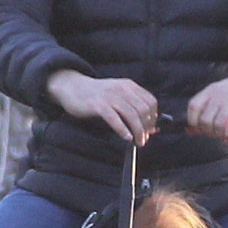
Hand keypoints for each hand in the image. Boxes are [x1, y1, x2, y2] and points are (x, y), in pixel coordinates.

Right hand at [47, 70, 162, 142]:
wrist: (73, 87)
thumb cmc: (97, 96)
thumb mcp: (117, 96)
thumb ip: (133, 109)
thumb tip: (151, 129)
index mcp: (129, 86)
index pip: (151, 101)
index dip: (154, 117)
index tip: (151, 129)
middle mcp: (122, 89)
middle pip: (143, 110)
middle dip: (146, 127)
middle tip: (143, 139)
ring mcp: (110, 96)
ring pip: (131, 115)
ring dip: (137, 131)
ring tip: (137, 142)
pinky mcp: (98, 105)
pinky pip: (115, 118)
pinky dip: (123, 130)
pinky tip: (126, 137)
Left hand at [183, 68, 227, 142]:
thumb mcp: (222, 95)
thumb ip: (207, 110)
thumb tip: (191, 130)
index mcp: (211, 90)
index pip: (193, 107)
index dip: (193, 122)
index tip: (200, 129)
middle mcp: (219, 95)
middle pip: (204, 120)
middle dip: (208, 132)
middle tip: (217, 134)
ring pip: (217, 126)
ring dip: (220, 135)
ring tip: (225, 135)